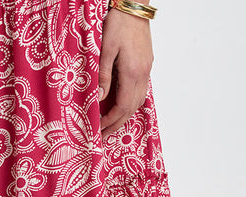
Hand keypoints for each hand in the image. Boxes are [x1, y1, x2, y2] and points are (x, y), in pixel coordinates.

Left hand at [98, 7, 153, 139]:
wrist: (134, 6)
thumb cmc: (118, 24)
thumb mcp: (105, 49)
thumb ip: (103, 75)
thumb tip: (100, 98)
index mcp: (132, 72)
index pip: (123, 106)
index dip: (111, 120)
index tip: (99, 128)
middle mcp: (142, 74)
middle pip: (131, 109)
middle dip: (117, 124)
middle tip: (103, 136)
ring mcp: (146, 70)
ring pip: (138, 102)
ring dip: (125, 116)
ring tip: (111, 125)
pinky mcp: (146, 65)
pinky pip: (141, 91)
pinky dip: (131, 104)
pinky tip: (121, 107)